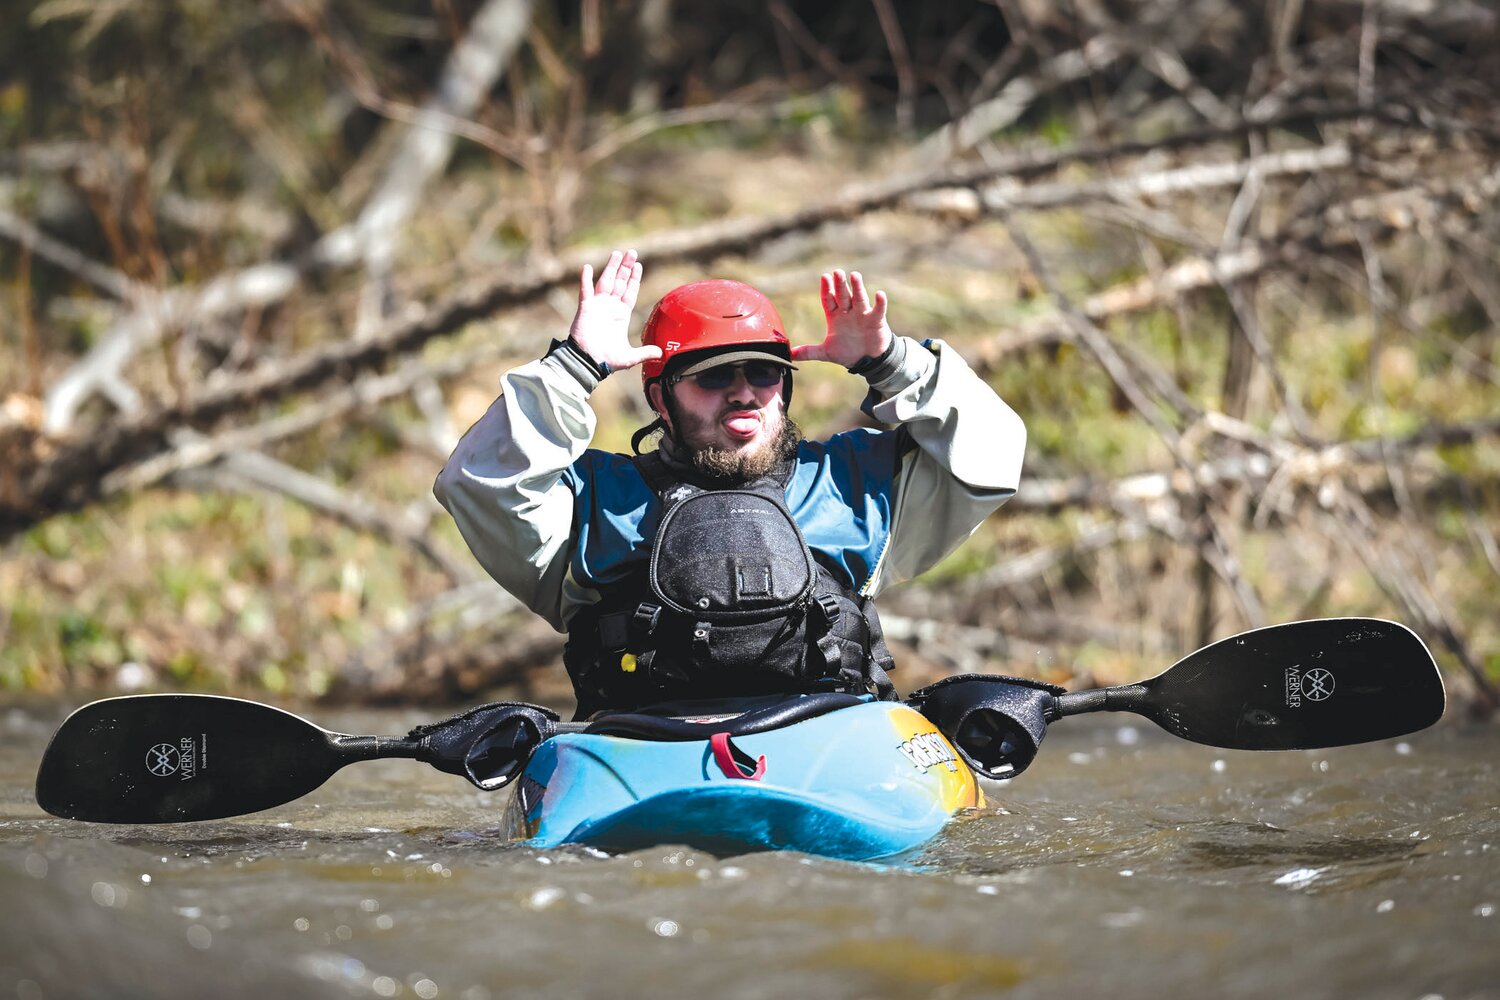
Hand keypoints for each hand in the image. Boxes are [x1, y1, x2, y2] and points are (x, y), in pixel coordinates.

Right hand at [567, 249, 660, 370]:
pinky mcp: (585, 308)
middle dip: (626, 268)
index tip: (638, 266)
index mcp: (621, 315)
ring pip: (605, 281)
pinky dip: (585, 279)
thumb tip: (661, 354)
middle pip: (620, 282)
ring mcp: (597, 306)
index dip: (634, 279)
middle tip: (632, 253)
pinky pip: (585, 290)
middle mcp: (610, 307)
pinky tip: (587, 267)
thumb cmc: (607, 360)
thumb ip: (645, 353)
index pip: (629, 292)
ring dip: (611, 267)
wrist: (588, 362)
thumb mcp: (630, 357)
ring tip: (617, 253)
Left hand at [791, 269, 892, 368]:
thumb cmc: (847, 352)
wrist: (867, 360)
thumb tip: (791, 355)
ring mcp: (862, 314)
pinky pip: (878, 309)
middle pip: (843, 295)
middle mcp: (848, 312)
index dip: (827, 289)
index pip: (829, 299)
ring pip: (859, 298)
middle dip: (840, 284)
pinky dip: (880, 302)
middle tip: (837, 272)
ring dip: (857, 287)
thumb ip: (809, 352)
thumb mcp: (826, 353)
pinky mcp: (876, 320)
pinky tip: (879, 294)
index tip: (824, 277)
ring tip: (855, 275)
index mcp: (835, 316)